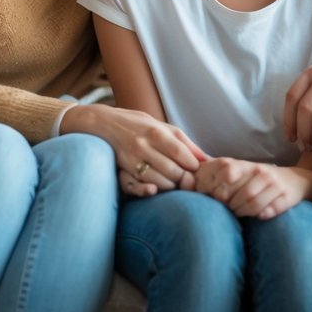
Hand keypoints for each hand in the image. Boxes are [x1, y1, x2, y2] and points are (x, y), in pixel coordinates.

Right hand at [61, 104, 205, 196]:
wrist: (104, 123)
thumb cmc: (139, 124)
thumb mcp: (162, 126)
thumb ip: (184, 142)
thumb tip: (207, 159)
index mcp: (156, 132)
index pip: (181, 153)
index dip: (192, 164)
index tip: (197, 169)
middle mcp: (144, 145)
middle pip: (172, 170)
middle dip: (184, 178)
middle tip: (190, 180)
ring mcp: (133, 159)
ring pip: (159, 181)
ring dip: (171, 185)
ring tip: (175, 181)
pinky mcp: (125, 169)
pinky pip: (145, 184)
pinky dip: (157, 187)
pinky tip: (161, 183)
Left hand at [194, 157, 305, 219]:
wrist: (294, 180)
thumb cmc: (256, 179)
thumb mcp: (236, 171)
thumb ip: (212, 174)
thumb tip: (184, 181)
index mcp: (244, 165)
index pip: (226, 173)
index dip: (216, 189)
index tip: (214, 198)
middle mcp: (260, 172)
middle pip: (237, 194)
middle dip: (229, 206)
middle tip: (226, 210)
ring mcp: (274, 185)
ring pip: (251, 205)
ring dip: (242, 213)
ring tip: (238, 214)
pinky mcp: (285, 197)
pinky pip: (267, 212)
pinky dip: (258, 216)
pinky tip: (255, 216)